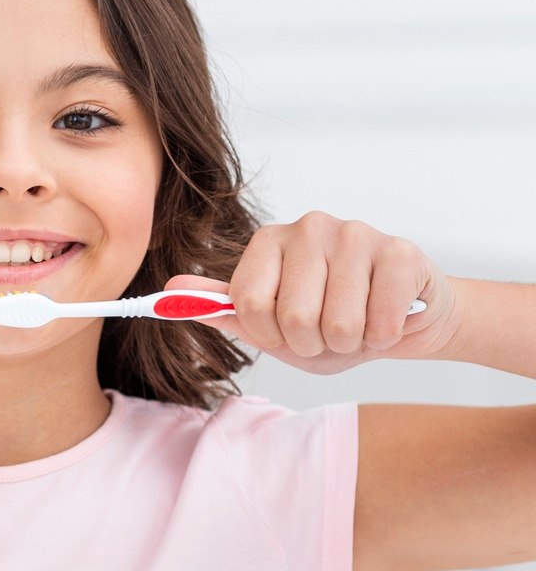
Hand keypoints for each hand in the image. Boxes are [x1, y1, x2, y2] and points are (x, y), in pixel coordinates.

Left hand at [169, 211, 459, 374]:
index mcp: (269, 241)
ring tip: (357, 325)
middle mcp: (310, 226)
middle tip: (327, 332)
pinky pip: (379, 322)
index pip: (248, 304)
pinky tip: (386, 320)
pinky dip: (382, 337)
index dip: (269, 334)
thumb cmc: (330, 321)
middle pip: (293, 317)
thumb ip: (221, 307)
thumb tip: (168, 289)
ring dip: (349, 343)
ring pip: (338, 324)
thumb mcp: (268, 323)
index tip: (284, 331)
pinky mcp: (400, 252)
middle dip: (312, 343)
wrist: (402, 320)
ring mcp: (357, 234)